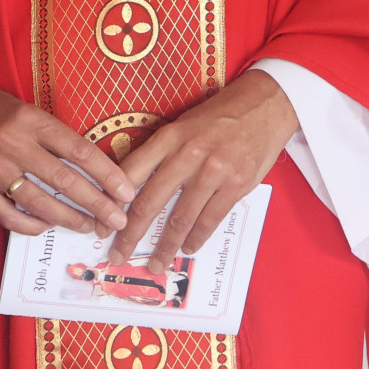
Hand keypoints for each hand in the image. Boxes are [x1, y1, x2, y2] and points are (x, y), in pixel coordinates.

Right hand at [0, 90, 135, 236]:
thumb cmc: (4, 115)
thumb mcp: (34, 114)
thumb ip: (61, 140)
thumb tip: (101, 174)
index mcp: (32, 121)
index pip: (78, 150)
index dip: (107, 174)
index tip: (126, 192)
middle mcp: (12, 143)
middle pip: (63, 179)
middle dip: (96, 203)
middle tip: (117, 220)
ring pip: (38, 202)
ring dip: (69, 219)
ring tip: (89, 225)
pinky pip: (9, 216)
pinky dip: (32, 226)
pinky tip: (49, 226)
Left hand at [108, 69, 298, 274]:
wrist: (266, 104)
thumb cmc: (220, 115)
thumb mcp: (183, 124)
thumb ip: (160, 152)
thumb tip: (131, 185)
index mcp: (168, 137)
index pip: (130, 174)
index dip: (111, 204)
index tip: (102, 226)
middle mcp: (187, 154)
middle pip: (149, 202)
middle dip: (130, 234)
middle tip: (118, 256)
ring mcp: (214, 171)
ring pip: (180, 218)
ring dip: (165, 246)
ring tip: (155, 264)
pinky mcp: (237, 184)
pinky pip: (210, 219)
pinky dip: (196, 238)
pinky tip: (187, 248)